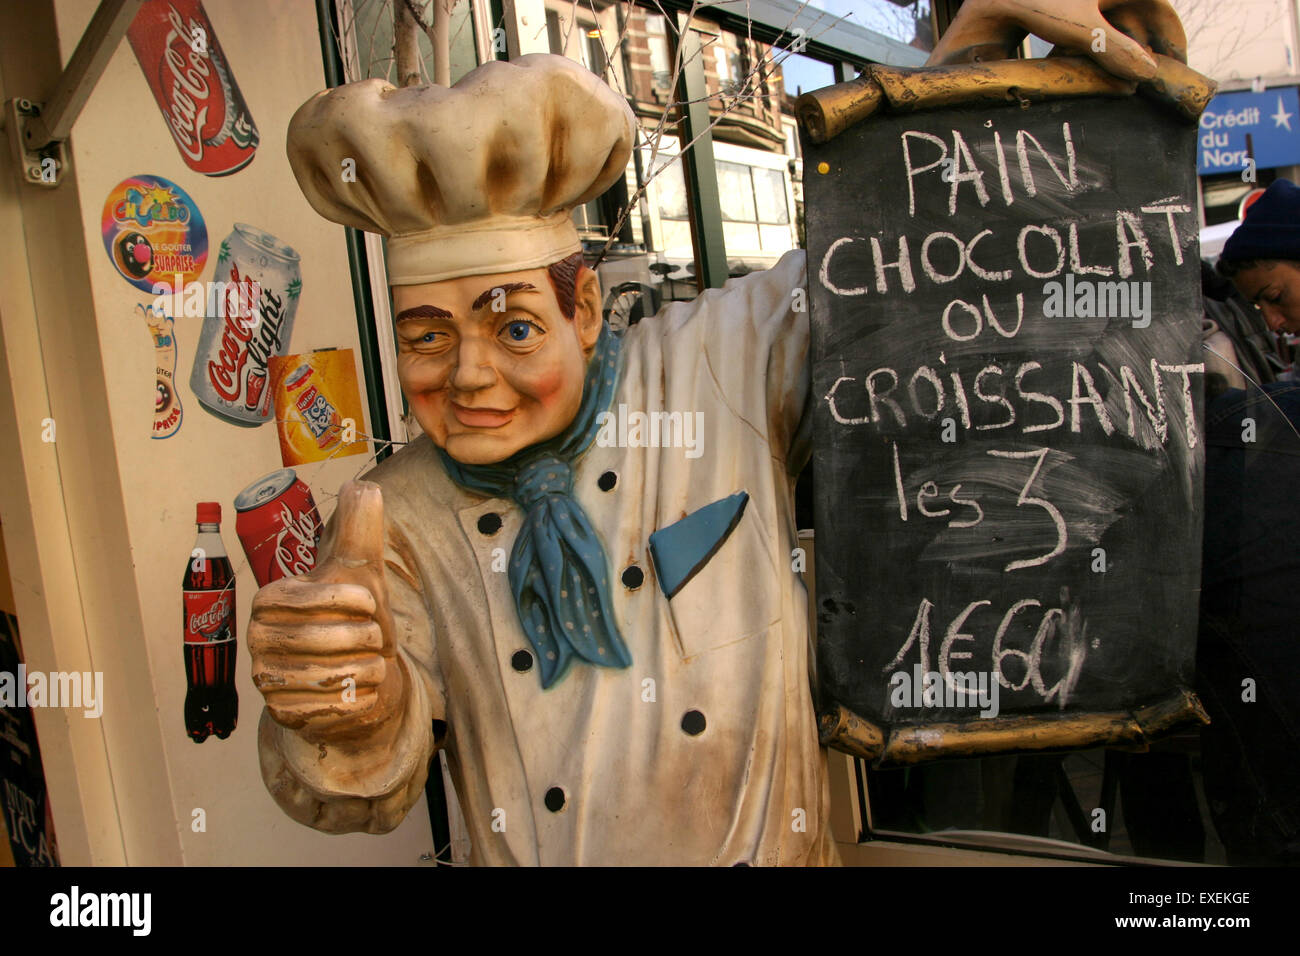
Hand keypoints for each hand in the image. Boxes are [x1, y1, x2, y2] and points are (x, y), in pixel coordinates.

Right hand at [249, 481, 404, 744]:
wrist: (359, 676)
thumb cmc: (357, 617)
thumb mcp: (361, 568)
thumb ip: (359, 526)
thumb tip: (362, 486)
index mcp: (270, 600)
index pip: (302, 598)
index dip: (346, 600)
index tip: (372, 603)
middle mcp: (258, 639)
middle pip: (313, 640)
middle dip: (360, 638)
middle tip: (378, 638)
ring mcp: (266, 679)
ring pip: (320, 677)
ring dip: (362, 670)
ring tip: (375, 664)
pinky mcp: (282, 714)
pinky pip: (322, 710)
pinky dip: (355, 700)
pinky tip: (364, 690)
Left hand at [929, 0, 1187, 81]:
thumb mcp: (1080, 25)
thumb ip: (1114, 50)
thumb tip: (1147, 76)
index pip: (1158, 8)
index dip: (1170, 38)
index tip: (1177, 70)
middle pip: (1134, 23)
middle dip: (1142, 54)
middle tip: (1149, 88)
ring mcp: (1080, 4)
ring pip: (1108, 33)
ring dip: (1113, 59)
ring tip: (1121, 88)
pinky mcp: (1058, 16)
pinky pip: (1081, 39)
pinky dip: (1084, 58)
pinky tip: (1081, 78)